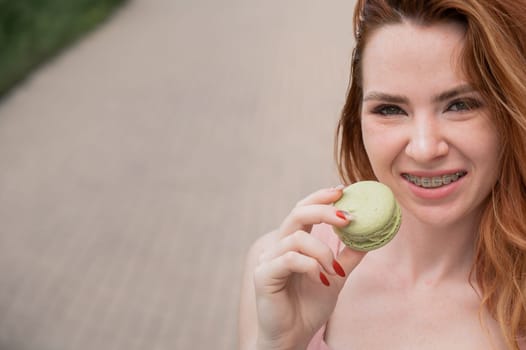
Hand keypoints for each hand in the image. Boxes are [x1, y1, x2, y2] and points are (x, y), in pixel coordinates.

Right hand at [253, 187, 365, 349]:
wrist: (292, 337)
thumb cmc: (309, 306)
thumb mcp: (335, 276)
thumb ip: (348, 256)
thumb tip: (371, 237)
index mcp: (293, 242)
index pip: (303, 210)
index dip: (321, 198)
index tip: (342, 190)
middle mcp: (279, 246)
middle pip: (297, 213)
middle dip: (324, 211)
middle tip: (348, 217)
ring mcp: (268, 259)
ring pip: (297, 238)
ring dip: (322, 252)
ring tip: (334, 271)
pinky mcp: (264, 274)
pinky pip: (290, 259)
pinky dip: (311, 266)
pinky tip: (322, 280)